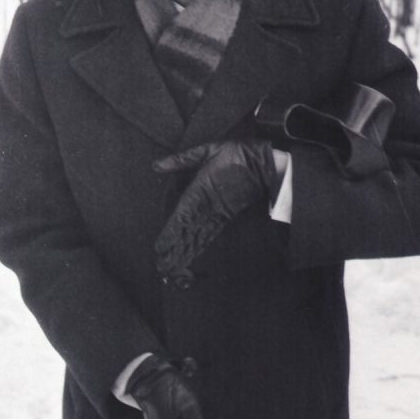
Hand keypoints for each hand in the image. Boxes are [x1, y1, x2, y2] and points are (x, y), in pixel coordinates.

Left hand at [153, 140, 278, 283]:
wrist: (264, 164)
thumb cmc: (234, 153)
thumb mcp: (205, 150)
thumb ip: (180, 160)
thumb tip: (156, 165)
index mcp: (201, 190)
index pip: (182, 216)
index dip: (171, 233)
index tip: (160, 247)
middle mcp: (208, 206)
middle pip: (189, 233)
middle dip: (175, 250)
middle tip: (162, 268)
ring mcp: (218, 213)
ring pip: (199, 237)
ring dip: (186, 253)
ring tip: (172, 268)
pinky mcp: (226, 216)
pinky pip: (211, 234)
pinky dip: (200, 246)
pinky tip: (191, 256)